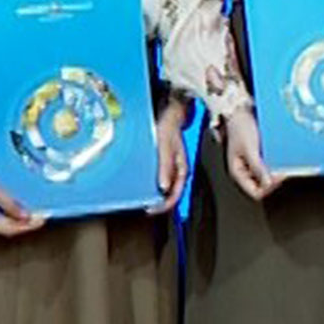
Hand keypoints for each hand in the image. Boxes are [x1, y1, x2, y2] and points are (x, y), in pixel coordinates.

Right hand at [0, 153, 38, 238]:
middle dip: (22, 224)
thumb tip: (24, 216)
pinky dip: (3, 217)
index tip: (41, 220)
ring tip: (30, 215)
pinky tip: (13, 212)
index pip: (9, 229)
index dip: (27, 226)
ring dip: (14, 221)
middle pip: (4, 229)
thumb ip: (10, 204)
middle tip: (39, 217)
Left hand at [149, 99, 189, 213]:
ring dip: (153, 194)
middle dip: (158, 202)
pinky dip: (150, 184)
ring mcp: (169, 168)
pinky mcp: (162, 163)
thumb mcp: (165, 147)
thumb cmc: (168, 127)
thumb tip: (163, 187)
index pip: (176, 195)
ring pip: (163, 188)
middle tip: (145, 206)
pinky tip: (141, 184)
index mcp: (182, 170)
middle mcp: (176, 171)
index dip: (164, 205)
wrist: (167, 114)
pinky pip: (158, 179)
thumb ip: (165, 167)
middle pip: (170, 194)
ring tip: (141, 197)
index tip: (151, 209)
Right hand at [219, 105, 282, 199]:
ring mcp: (254, 163)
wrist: (241, 110)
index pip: (255, 192)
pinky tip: (283, 156)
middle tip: (285, 169)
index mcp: (238, 172)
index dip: (268, 187)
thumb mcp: (249, 149)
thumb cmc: (240, 127)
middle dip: (275, 178)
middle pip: (264, 185)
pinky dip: (278, 162)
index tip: (279, 176)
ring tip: (285, 161)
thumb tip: (268, 183)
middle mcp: (246, 170)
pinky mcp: (261, 154)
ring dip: (278, 170)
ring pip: (269, 175)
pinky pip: (271, 164)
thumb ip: (257, 167)